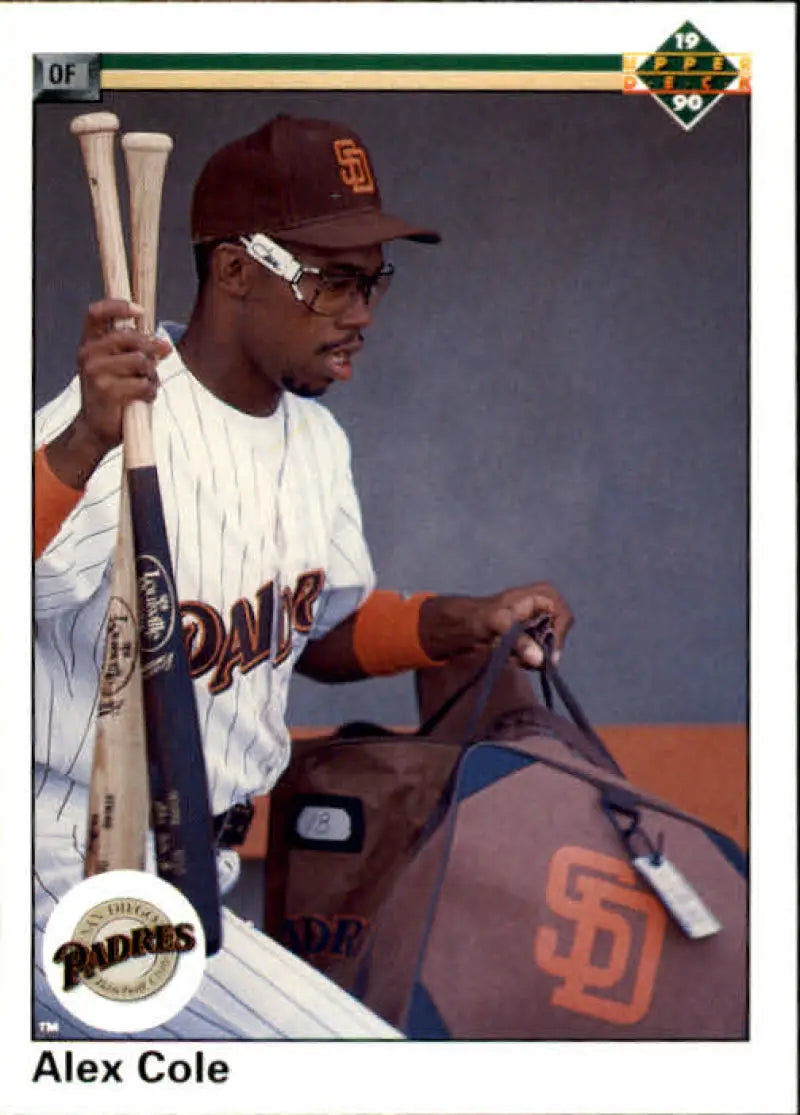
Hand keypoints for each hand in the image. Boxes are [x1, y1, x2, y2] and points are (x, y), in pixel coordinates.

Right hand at [46, 300, 171, 488]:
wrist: (95, 429)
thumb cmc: (112, 394)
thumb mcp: (123, 369)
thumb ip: (142, 353)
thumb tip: (166, 345)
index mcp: (89, 344)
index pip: (96, 312)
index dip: (118, 306)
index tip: (140, 311)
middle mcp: (88, 354)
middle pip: (129, 336)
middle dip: (149, 349)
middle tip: (153, 365)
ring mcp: (96, 372)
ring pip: (140, 360)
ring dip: (152, 374)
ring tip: (148, 385)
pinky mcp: (108, 391)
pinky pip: (143, 383)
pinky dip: (151, 391)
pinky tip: (146, 397)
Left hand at [419, 582, 573, 668]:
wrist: (468, 624)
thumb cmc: (482, 615)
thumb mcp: (499, 624)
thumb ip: (519, 640)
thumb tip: (539, 659)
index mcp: (545, 595)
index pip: (564, 618)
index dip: (557, 638)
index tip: (546, 656)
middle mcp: (549, 609)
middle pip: (558, 637)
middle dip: (539, 650)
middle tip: (520, 657)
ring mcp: (544, 625)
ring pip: (549, 650)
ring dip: (531, 658)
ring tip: (510, 654)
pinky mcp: (537, 640)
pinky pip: (540, 657)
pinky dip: (527, 661)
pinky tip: (512, 656)